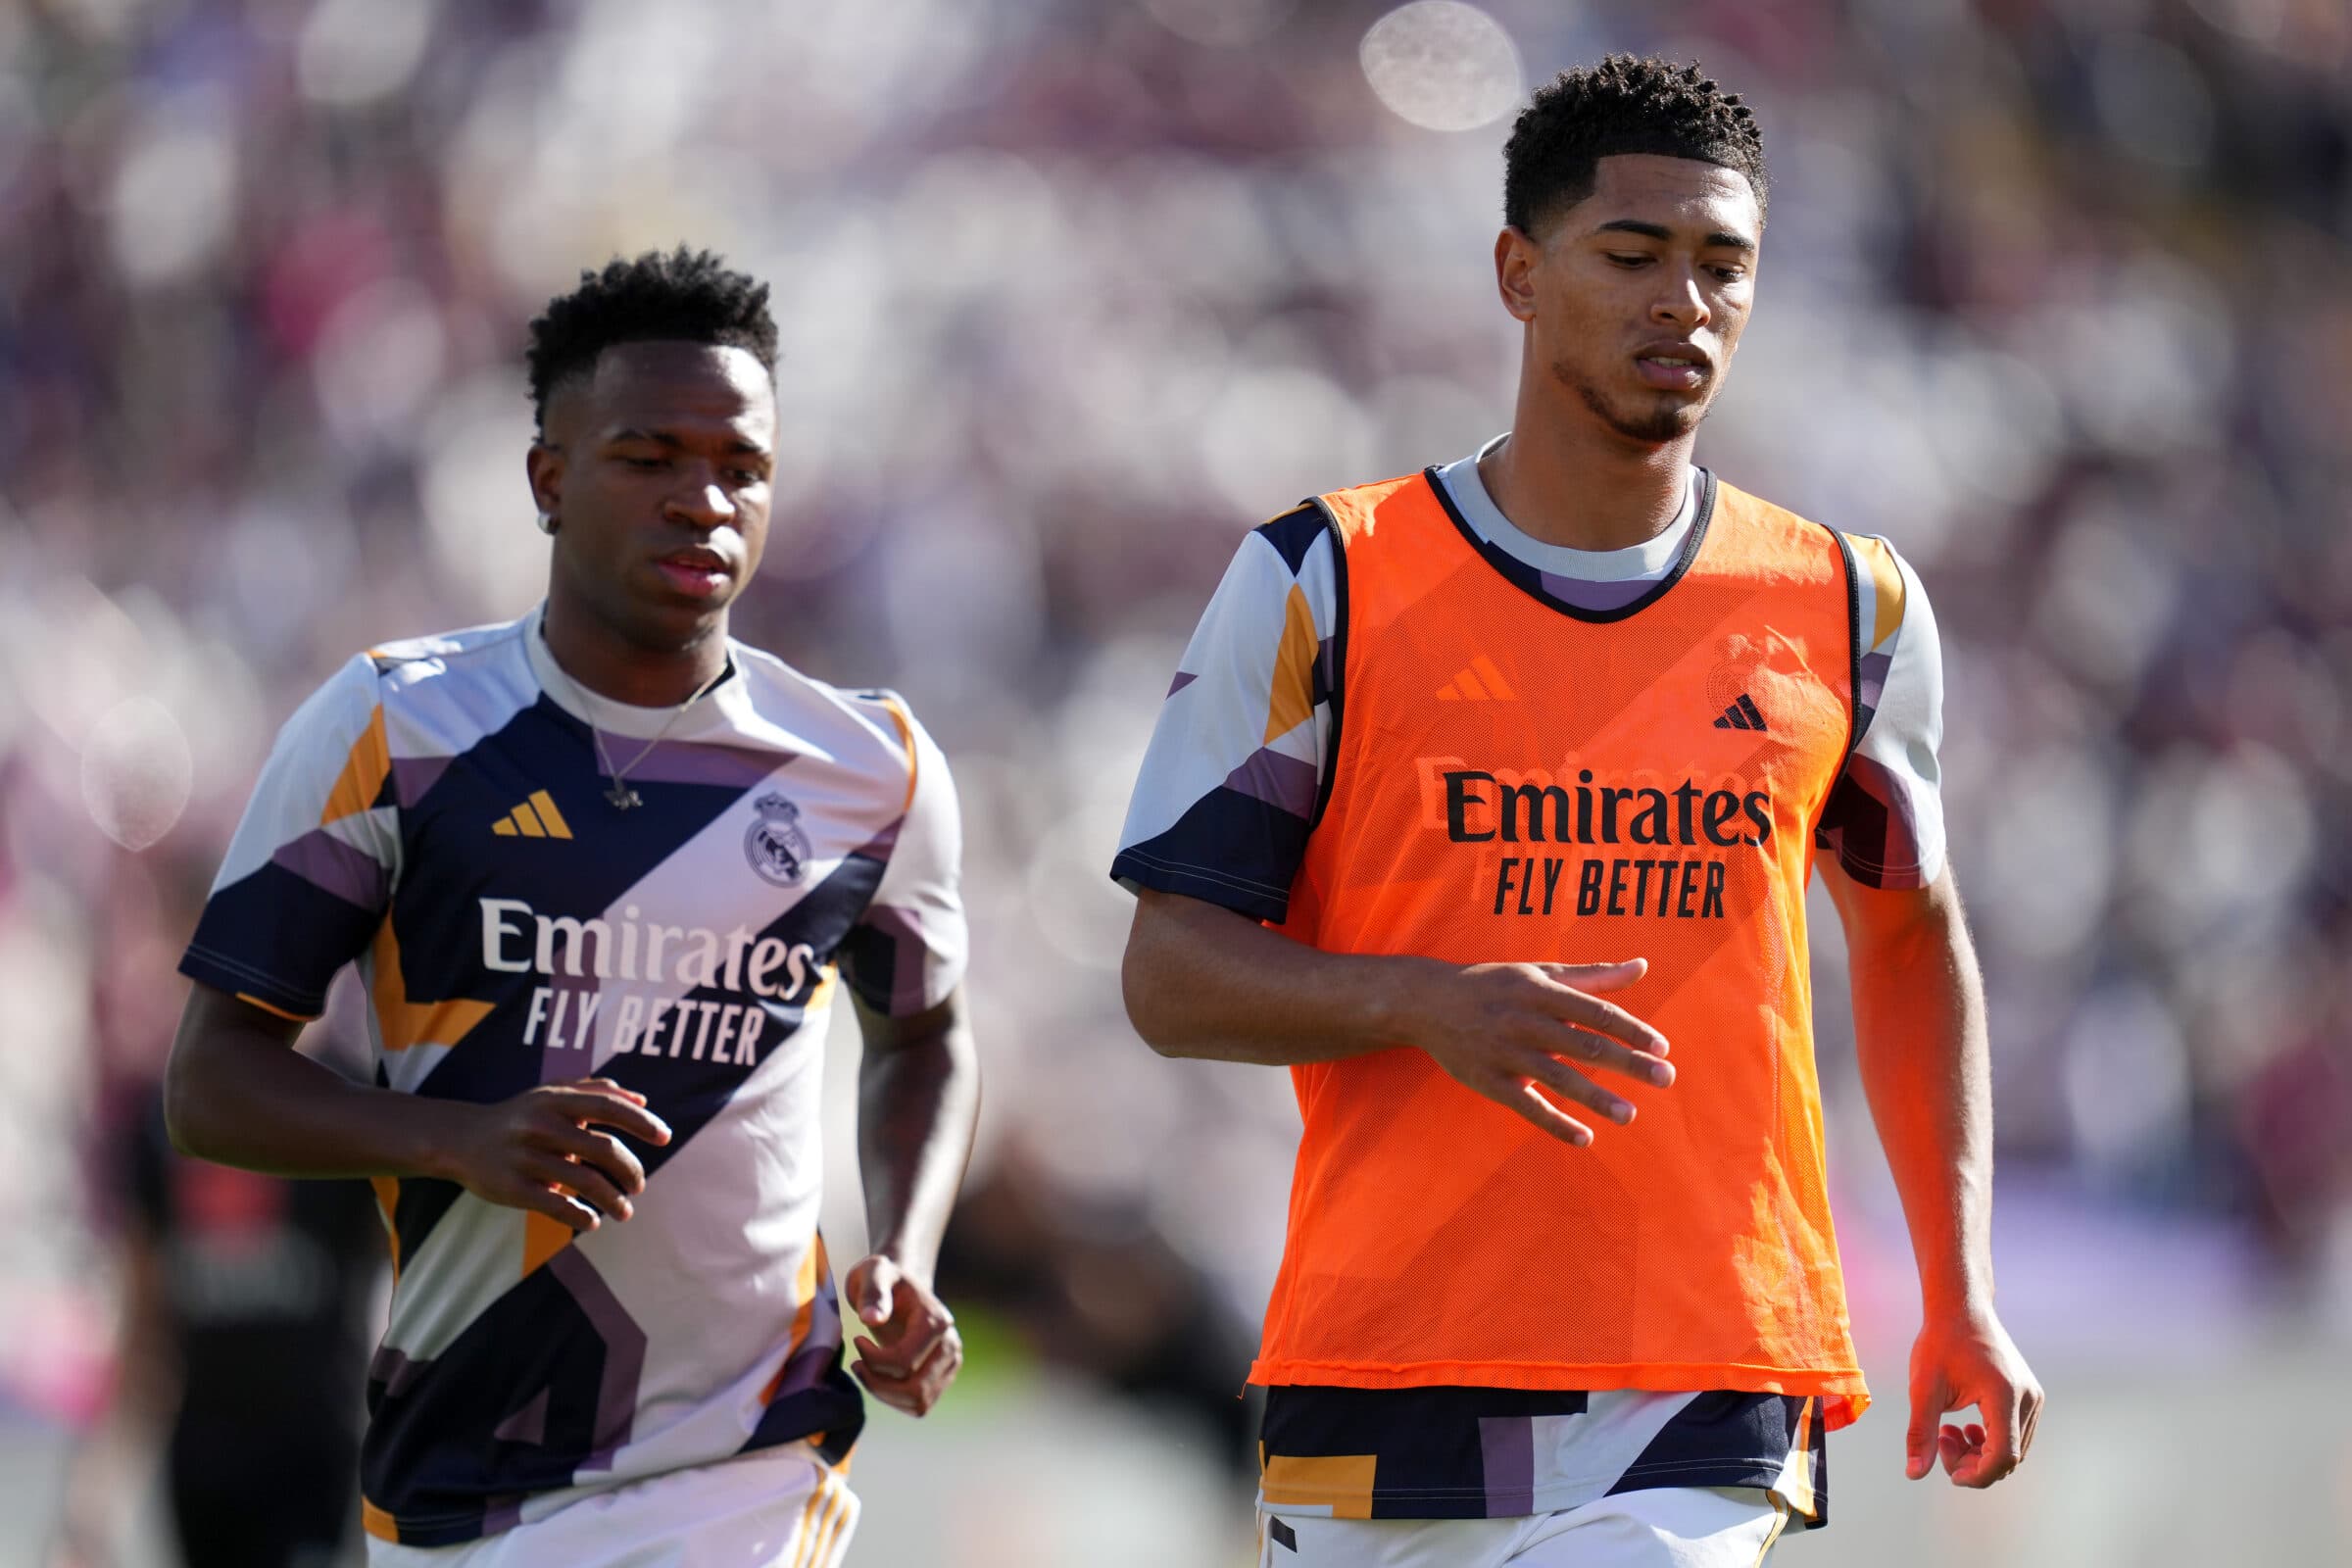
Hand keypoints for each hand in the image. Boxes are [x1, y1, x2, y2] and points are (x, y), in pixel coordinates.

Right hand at [436, 1077, 671, 1231]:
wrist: (460, 1139)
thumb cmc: (519, 1115)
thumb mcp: (551, 1094)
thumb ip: (596, 1091)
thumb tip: (642, 1099)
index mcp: (555, 1100)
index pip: (608, 1107)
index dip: (641, 1121)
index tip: (666, 1137)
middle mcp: (541, 1125)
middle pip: (603, 1149)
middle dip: (630, 1170)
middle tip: (639, 1185)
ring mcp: (526, 1157)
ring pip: (585, 1182)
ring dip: (613, 1200)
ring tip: (625, 1211)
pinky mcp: (513, 1188)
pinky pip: (558, 1206)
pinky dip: (581, 1217)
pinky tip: (592, 1222)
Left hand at [842, 1253, 962, 1416]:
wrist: (900, 1287)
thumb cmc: (883, 1278)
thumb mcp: (873, 1272)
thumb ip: (873, 1292)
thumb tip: (872, 1319)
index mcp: (936, 1320)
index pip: (905, 1362)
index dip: (873, 1360)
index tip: (857, 1340)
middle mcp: (951, 1344)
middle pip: (915, 1389)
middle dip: (878, 1383)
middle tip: (858, 1363)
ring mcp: (950, 1363)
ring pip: (919, 1403)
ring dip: (885, 1394)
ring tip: (866, 1371)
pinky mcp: (943, 1377)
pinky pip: (919, 1406)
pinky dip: (894, 1399)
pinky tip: (879, 1378)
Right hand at [1406, 958, 1672, 1145]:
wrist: (1427, 1002)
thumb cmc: (1495, 985)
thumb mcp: (1541, 974)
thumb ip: (1593, 976)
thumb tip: (1643, 966)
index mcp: (1541, 991)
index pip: (1595, 1012)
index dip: (1631, 1030)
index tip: (1662, 1048)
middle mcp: (1525, 1020)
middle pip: (1584, 1044)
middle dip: (1627, 1062)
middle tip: (1666, 1078)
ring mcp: (1506, 1052)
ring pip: (1558, 1078)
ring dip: (1596, 1097)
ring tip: (1630, 1115)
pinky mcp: (1489, 1080)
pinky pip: (1527, 1106)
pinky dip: (1555, 1123)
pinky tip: (1585, 1138)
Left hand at [1906, 1306, 2040, 1486]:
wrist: (1962, 1309)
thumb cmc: (1940, 1343)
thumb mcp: (1923, 1388)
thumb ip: (1921, 1433)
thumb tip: (1914, 1474)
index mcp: (2005, 1395)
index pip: (2003, 1456)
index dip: (1977, 1474)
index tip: (1949, 1473)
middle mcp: (2028, 1399)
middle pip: (2009, 1458)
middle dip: (1972, 1462)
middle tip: (1939, 1439)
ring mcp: (2033, 1398)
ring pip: (2013, 1450)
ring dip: (1979, 1453)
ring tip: (1946, 1431)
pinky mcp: (2029, 1397)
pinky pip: (2014, 1435)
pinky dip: (1989, 1441)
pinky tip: (1962, 1427)